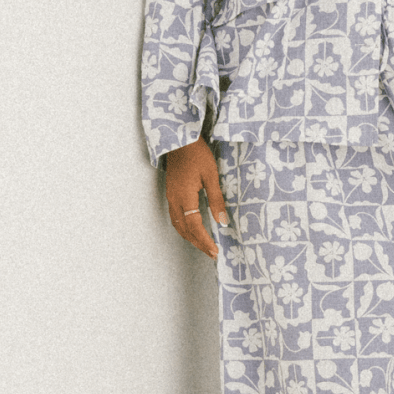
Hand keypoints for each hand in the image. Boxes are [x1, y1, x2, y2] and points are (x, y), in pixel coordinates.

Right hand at [162, 139, 226, 258]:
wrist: (180, 140)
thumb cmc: (197, 154)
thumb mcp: (211, 176)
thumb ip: (216, 199)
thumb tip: (223, 220)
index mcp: (185, 197)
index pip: (195, 226)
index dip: (205, 241)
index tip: (215, 251)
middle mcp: (175, 200)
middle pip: (185, 229)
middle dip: (198, 243)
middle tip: (211, 253)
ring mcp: (171, 197)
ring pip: (178, 225)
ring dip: (190, 237)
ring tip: (203, 245)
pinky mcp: (171, 193)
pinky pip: (175, 217)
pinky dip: (184, 228)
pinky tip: (193, 229)